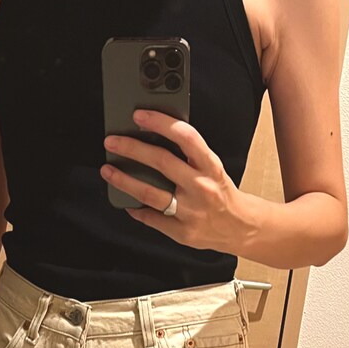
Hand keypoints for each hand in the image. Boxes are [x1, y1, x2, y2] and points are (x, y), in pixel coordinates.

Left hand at [101, 108, 245, 251]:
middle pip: (161, 163)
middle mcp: (201, 187)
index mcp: (210, 166)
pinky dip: (136, 209)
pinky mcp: (182, 232)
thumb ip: (189, 154)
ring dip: (124, 180)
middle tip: (112, 142)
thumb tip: (154, 137)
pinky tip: (127, 202)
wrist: (239, 227)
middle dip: (131, 149)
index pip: (185, 137)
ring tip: (108, 171)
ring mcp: (191, 211)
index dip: (161, 123)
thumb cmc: (221, 192)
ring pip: (149, 193)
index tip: (139, 115)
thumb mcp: (212, 167)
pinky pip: (151, 219)